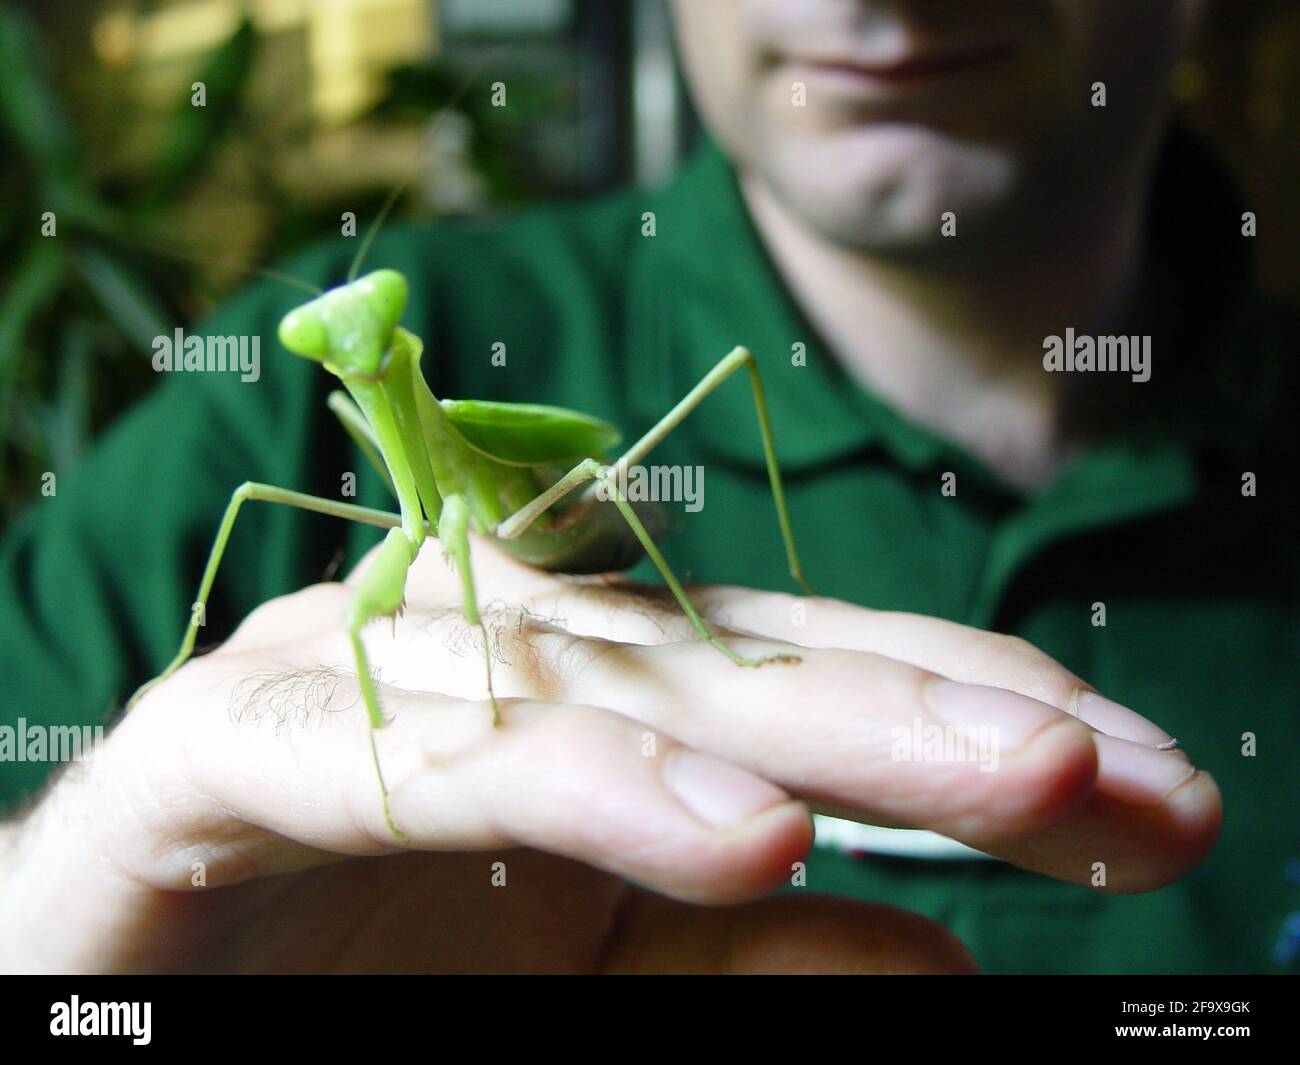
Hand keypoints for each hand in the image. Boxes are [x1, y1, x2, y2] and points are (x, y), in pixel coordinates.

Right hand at [0, 537, 1218, 971]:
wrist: (107, 967)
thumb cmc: (347, 964)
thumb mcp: (599, 962)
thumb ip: (749, 947)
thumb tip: (938, 953)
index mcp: (574, 696)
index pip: (802, 675)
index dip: (977, 719)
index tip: (1153, 788)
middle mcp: (485, 654)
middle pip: (736, 665)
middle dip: (942, 718)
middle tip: (1134, 775)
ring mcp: (362, 673)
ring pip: (605, 683)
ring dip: (810, 742)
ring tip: (1011, 793)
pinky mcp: (230, 742)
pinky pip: (420, 750)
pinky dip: (581, 782)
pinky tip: (736, 832)